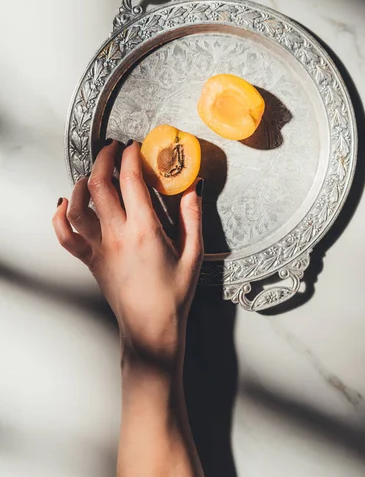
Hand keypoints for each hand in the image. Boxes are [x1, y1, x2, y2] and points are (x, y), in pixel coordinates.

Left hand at [53, 139, 203, 365]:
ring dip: (81, 183)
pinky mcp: (90, 260)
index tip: (134, 147)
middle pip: (100, 185)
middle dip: (104, 159)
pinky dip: (59, 217)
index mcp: (145, 230)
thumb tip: (193, 188)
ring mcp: (99, 248)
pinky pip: (66, 236)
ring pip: (78, 207)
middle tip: (113, 149)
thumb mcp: (193, 255)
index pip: (131, 181)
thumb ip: (193, 218)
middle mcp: (117, 235)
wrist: (151, 328)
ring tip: (92, 173)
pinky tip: (64, 204)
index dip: (130, 158)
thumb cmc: (174, 295)